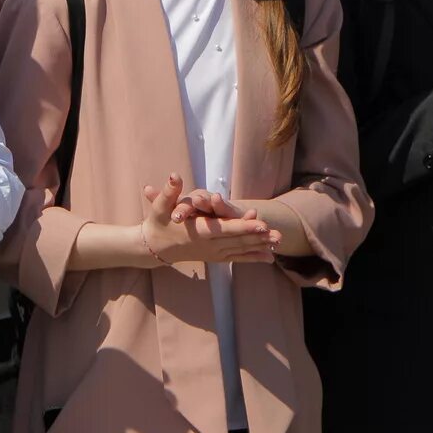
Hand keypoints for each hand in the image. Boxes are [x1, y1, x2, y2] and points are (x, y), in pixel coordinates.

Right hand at [138, 175, 279, 264]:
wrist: (154, 247)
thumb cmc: (158, 223)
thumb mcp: (160, 206)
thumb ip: (169, 192)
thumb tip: (174, 175)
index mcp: (197, 231)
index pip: (224, 228)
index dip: (243, 226)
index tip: (261, 224)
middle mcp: (208, 245)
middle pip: (238, 240)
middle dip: (259, 237)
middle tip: (279, 234)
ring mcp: (213, 253)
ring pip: (240, 249)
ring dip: (260, 246)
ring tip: (278, 242)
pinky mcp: (215, 257)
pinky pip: (237, 258)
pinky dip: (253, 257)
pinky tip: (269, 257)